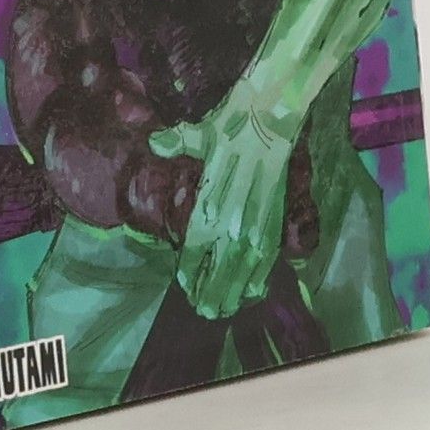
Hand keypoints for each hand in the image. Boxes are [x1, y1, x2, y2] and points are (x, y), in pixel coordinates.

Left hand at [150, 84, 297, 320]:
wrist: (271, 119)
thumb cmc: (231, 126)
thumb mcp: (199, 135)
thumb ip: (175, 144)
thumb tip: (155, 142)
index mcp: (208, 205)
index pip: (194, 250)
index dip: (189, 271)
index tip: (184, 284)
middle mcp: (230, 224)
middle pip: (217, 271)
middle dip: (209, 293)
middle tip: (202, 311)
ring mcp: (255, 227)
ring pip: (242, 272)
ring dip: (232, 294)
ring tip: (223, 310)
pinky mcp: (275, 224)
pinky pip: (266, 262)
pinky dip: (259, 280)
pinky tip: (252, 293)